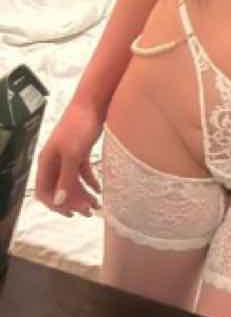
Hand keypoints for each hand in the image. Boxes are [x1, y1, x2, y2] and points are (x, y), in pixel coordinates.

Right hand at [35, 101, 102, 217]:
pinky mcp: (81, 151)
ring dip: (83, 194)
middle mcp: (55, 161)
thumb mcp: (73, 154)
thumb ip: (66, 178)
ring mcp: (68, 156)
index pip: (44, 192)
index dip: (56, 205)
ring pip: (72, 182)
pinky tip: (100, 189)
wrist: (93, 103)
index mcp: (47, 162)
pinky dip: (90, 181)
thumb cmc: (79, 125)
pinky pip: (83, 172)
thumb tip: (60, 201)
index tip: (72, 213)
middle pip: (60, 189)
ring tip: (97, 204)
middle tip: (89, 212)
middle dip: (72, 203)